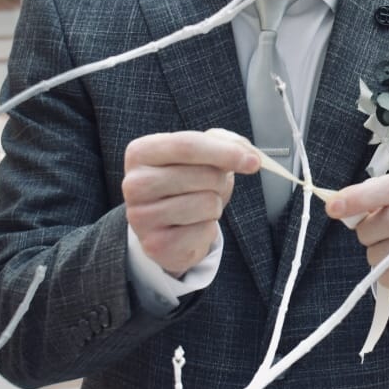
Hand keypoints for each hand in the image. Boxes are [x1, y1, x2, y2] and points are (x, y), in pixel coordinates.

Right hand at [122, 130, 259, 276]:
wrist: (166, 225)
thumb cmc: (187, 182)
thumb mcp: (202, 154)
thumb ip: (227, 143)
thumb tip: (250, 157)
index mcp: (141, 153)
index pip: (187, 145)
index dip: (225, 152)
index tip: (254, 161)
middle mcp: (134, 184)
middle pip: (202, 175)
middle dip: (220, 180)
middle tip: (209, 186)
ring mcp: (141, 217)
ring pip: (207, 203)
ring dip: (214, 206)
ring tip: (198, 207)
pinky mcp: (155, 245)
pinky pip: (205, 231)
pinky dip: (208, 229)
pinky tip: (191, 227)